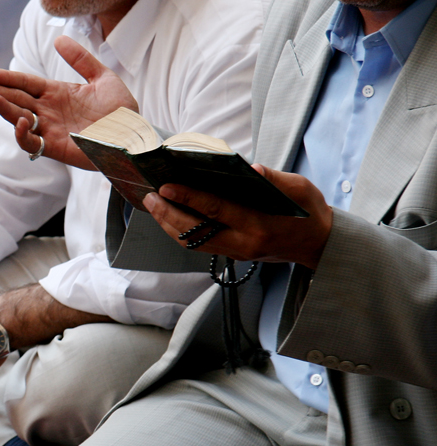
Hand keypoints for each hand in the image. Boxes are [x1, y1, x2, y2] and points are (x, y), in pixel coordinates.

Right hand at [0, 35, 137, 169]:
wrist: (135, 136)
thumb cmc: (121, 111)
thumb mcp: (102, 77)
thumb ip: (81, 59)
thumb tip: (59, 40)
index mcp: (56, 94)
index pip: (25, 83)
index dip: (7, 78)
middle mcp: (48, 112)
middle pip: (16, 99)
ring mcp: (50, 130)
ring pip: (18, 119)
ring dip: (3, 109)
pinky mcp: (55, 147)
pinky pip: (31, 142)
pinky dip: (22, 133)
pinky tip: (20, 120)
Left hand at [143, 165, 333, 269]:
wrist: (318, 244)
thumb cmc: (309, 212)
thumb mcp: (300, 189)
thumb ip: (274, 178)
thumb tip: (250, 167)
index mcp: (259, 225)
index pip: (215, 209)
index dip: (188, 197)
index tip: (167, 187)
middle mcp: (243, 243)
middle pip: (194, 231)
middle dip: (168, 213)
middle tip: (150, 196)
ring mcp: (236, 252)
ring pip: (192, 242)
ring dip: (169, 224)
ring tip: (154, 205)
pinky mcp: (232, 255)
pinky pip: (199, 245)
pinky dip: (180, 232)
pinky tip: (170, 217)